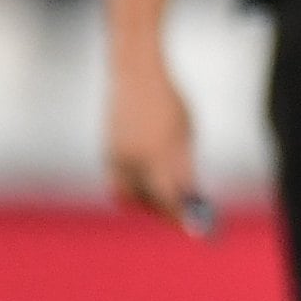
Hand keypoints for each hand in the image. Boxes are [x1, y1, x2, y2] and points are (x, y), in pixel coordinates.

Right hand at [104, 52, 201, 228]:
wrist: (135, 74)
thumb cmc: (168, 102)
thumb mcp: (185, 135)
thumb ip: (184, 168)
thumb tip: (188, 198)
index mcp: (154, 156)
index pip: (166, 199)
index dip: (180, 215)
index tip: (195, 226)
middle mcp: (130, 160)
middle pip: (142, 202)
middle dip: (160, 210)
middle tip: (179, 211)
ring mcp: (114, 156)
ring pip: (126, 193)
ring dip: (145, 198)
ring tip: (166, 191)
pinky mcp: (106, 151)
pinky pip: (119, 179)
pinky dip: (135, 183)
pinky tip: (151, 174)